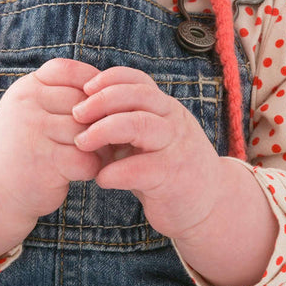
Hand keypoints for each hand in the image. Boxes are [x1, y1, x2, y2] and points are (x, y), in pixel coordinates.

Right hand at [0, 57, 105, 222]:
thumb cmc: (23, 146)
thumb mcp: (32, 110)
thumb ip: (60, 94)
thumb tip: (110, 90)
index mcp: (26, 88)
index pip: (68, 71)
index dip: (90, 85)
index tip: (97, 105)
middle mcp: (27, 106)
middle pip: (84, 102)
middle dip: (99, 121)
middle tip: (102, 138)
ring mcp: (34, 133)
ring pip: (88, 131)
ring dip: (99, 147)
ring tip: (94, 155)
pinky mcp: (45, 162)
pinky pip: (85, 159)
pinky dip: (91, 168)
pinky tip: (83, 172)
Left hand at [71, 65, 226, 239]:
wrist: (210, 206)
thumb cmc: (168, 170)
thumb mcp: (149, 139)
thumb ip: (125, 123)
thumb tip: (80, 110)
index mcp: (166, 109)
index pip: (138, 81)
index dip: (108, 79)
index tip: (83, 89)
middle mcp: (174, 122)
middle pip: (138, 95)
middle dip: (101, 101)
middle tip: (75, 114)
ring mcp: (176, 148)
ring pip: (140, 125)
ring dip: (104, 130)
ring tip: (81, 143)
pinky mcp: (174, 178)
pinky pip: (140, 168)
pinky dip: (115, 172)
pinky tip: (101, 178)